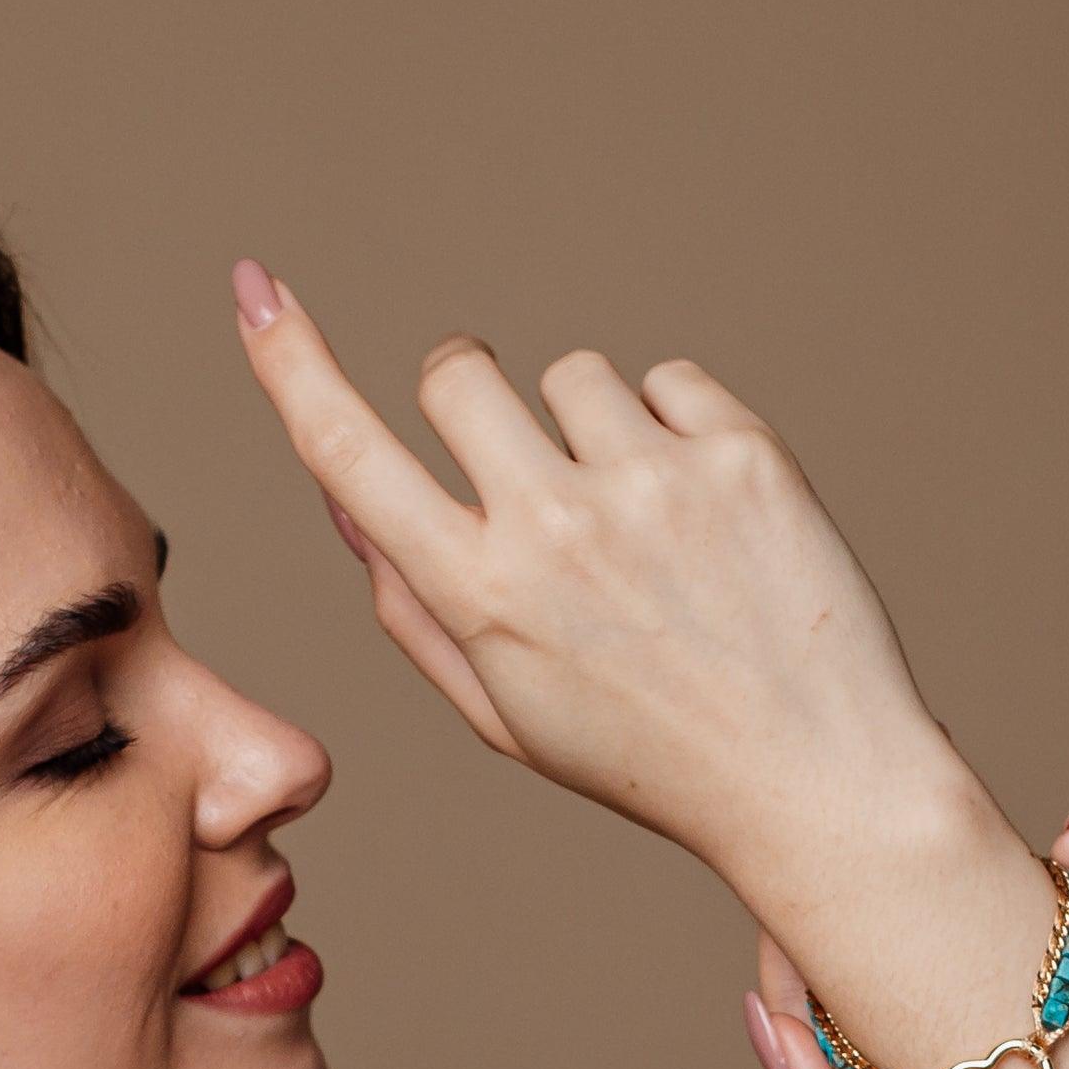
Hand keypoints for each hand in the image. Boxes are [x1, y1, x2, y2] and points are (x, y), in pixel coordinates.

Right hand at [230, 259, 977, 876]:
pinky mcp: (740, 453)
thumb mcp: (506, 708)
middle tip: (528, 463)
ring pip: (574, 374)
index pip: (349, 454)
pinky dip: (678, 431)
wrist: (815, 779)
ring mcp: (651, 482)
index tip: (254, 289)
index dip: (290, 364)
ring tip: (649, 528)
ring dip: (594, 428)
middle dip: (474, 395)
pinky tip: (710, 519)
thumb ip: (415, 602)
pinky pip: (670, 380)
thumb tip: (346, 496)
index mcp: (480, 595)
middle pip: (459, 372)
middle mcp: (554, 526)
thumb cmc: (648, 753)